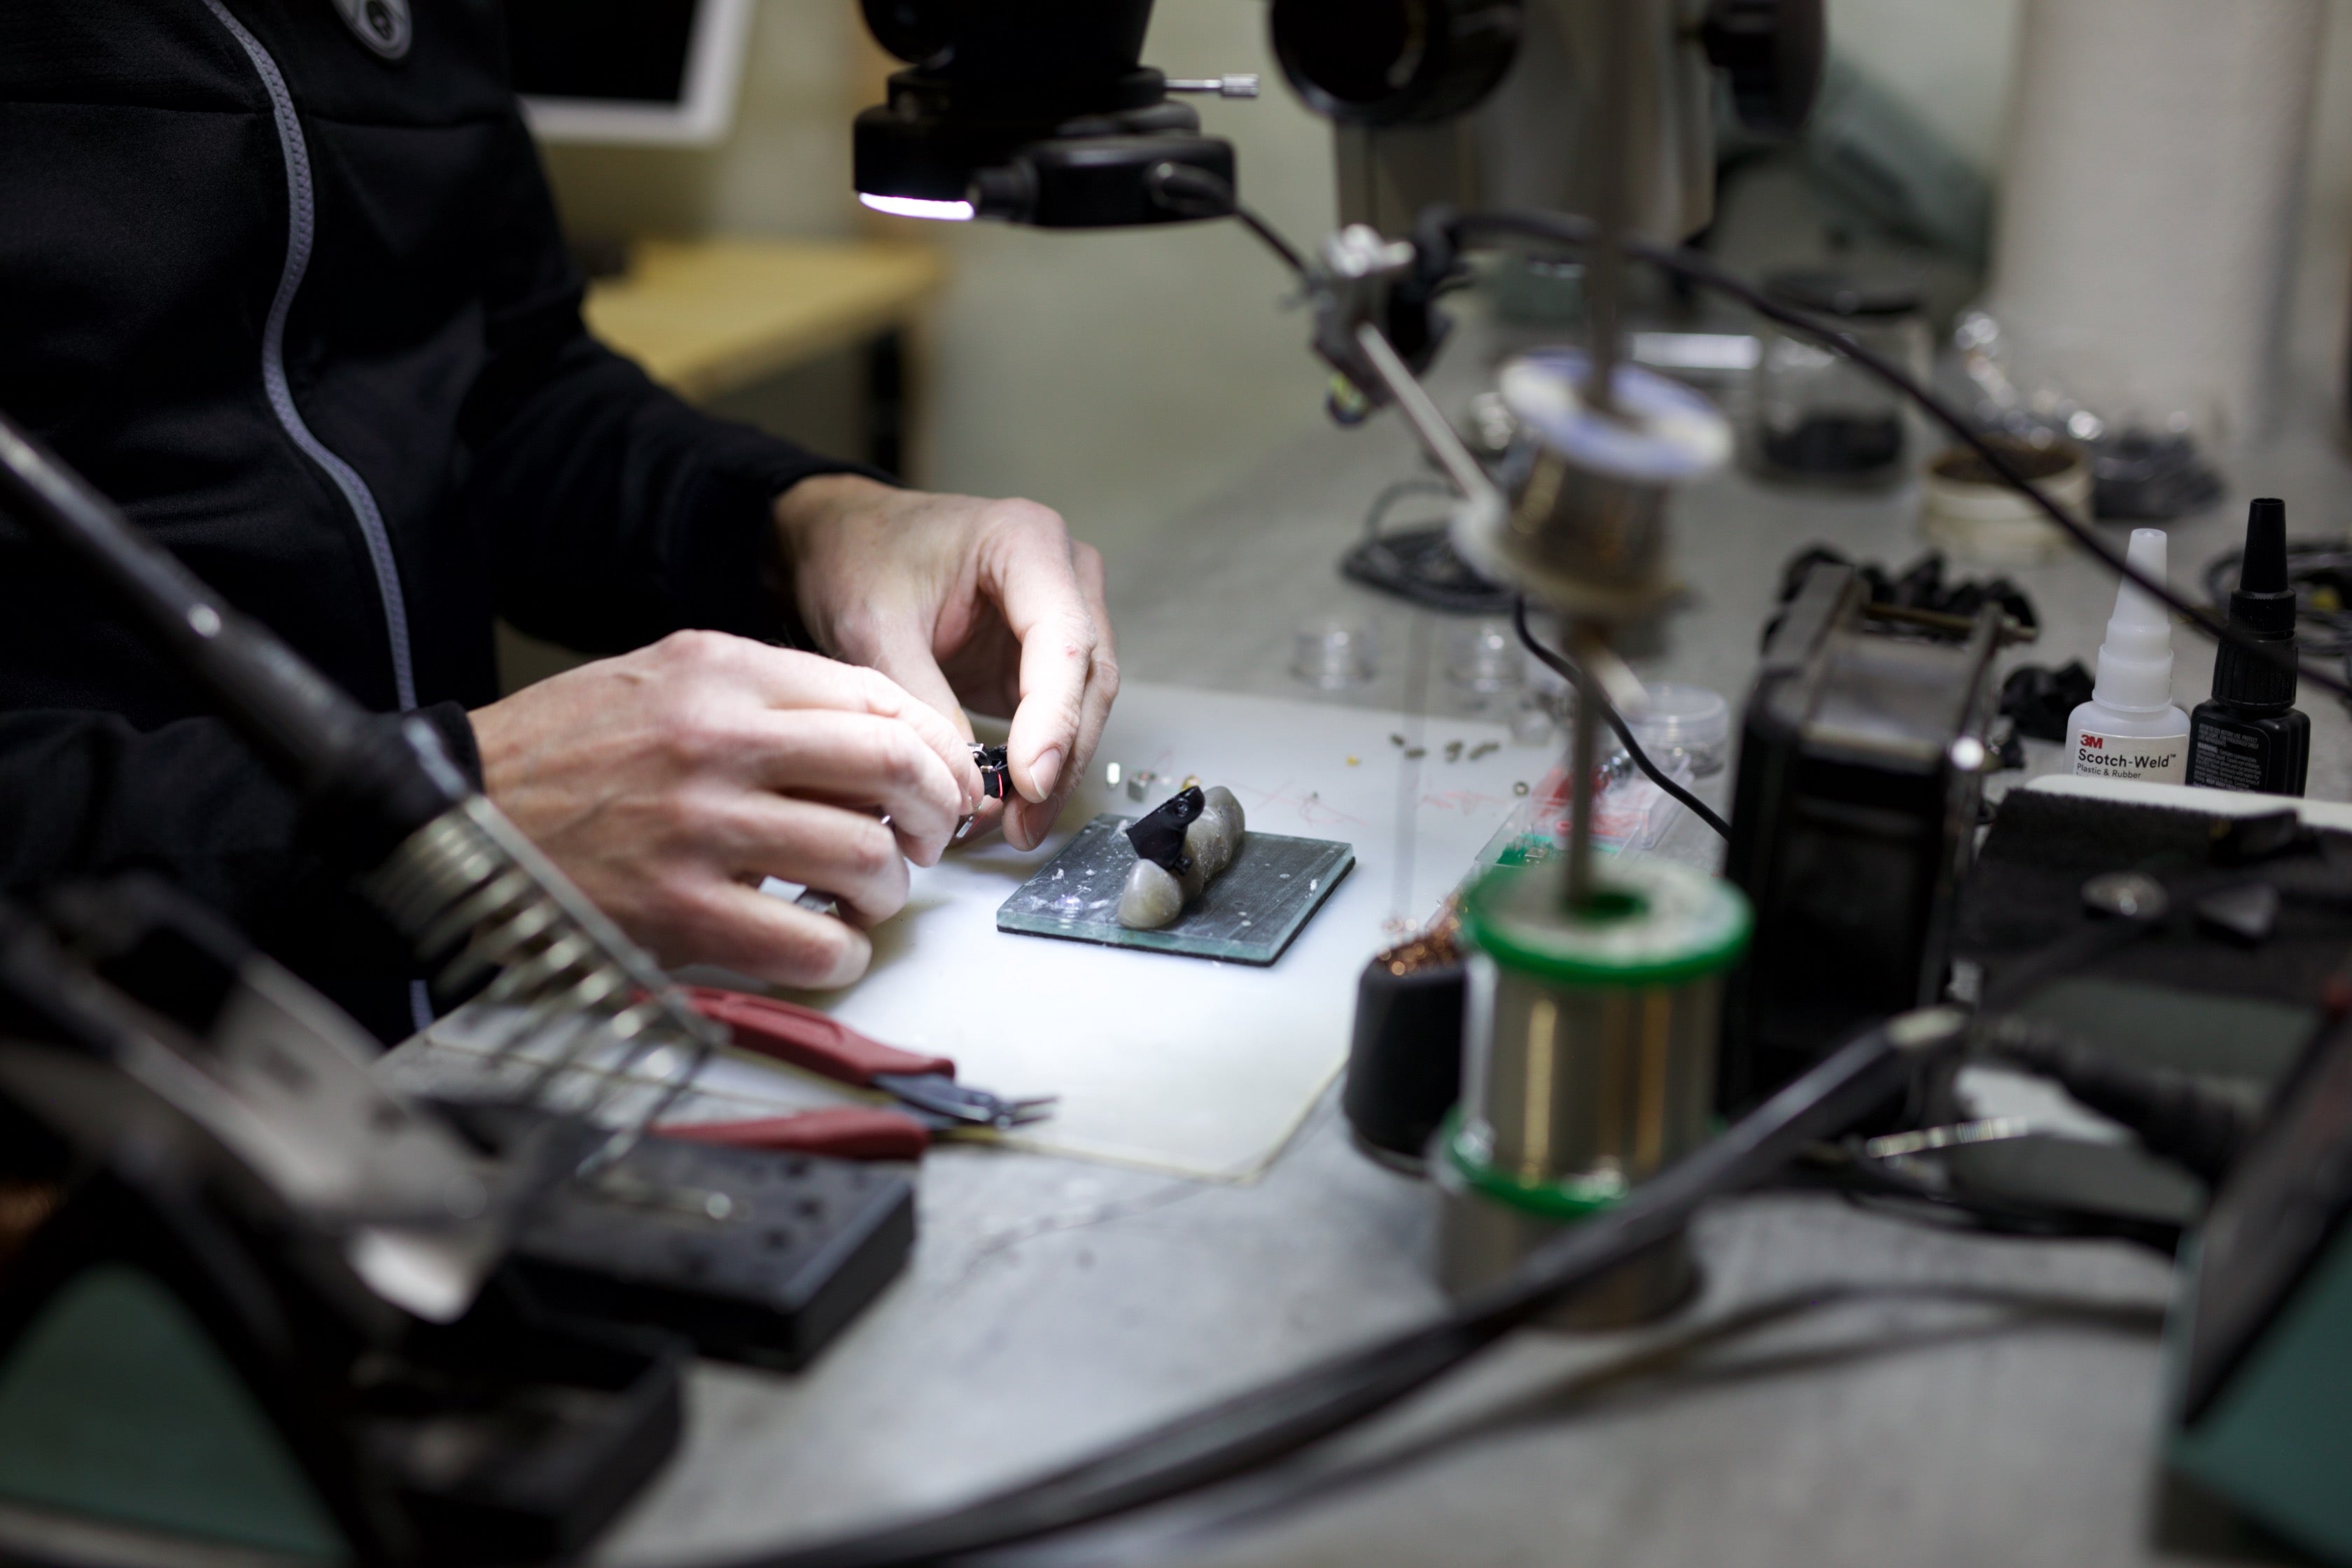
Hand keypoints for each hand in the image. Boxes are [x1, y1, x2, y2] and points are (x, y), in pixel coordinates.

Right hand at [469, 631, 982, 987]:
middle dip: (932, 811)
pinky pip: (814, 943)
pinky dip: (841, 953)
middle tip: (924, 837)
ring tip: (865, 895)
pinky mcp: (680, 912)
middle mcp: (717, 740)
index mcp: (719, 671)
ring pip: (865, 858)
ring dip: (888, 888)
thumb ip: (766, 694)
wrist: (456, 807)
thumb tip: (882, 735)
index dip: (935, 747)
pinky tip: (825, 944)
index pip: (876, 698)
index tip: (944, 779)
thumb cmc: (566, 751)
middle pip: (891, 766)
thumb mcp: (663, 679)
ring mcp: (700, 828)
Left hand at [773, 475, 1117, 849]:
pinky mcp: (1044, 656)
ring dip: (1056, 769)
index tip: (1030, 780)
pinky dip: (1038, 762)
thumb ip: (923, 700)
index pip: (1063, 639)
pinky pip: (1059, 716)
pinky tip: (1010, 805)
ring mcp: (1063, 614)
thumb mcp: (876, 626)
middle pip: (1088, 678)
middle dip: (1060, 757)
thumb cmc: (860, 557)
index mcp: (1026, 541)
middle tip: (1022, 823)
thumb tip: (965, 784)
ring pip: (1085, 704)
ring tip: (1015, 827)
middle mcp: (1063, 574)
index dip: (1053, 716)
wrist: (845, 542)